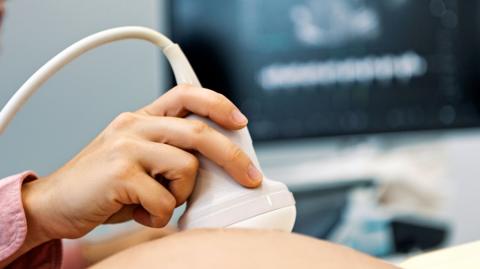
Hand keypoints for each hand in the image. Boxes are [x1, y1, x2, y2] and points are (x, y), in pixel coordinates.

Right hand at [21, 84, 262, 244]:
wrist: (53, 204)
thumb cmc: (102, 186)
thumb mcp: (136, 159)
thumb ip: (169, 152)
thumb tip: (216, 164)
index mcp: (140, 119)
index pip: (185, 95)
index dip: (218, 104)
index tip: (240, 121)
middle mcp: (134, 125)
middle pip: (200, 131)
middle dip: (233, 156)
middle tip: (249, 176)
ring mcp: (127, 147)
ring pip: (187, 167)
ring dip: (180, 194)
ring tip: (156, 201)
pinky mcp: (121, 173)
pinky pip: (165, 200)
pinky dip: (159, 215)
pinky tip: (140, 213)